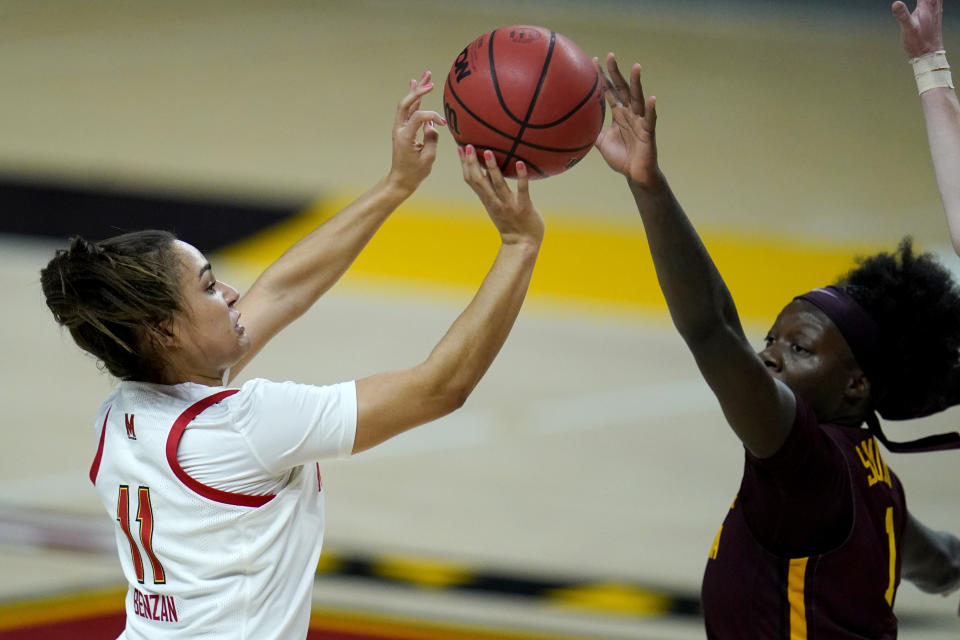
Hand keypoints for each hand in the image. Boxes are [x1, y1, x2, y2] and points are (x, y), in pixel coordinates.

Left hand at [387, 71, 445, 194]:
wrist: (401, 179)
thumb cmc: (414, 172)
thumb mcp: (427, 158)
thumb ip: (431, 138)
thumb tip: (431, 125)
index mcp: (405, 136)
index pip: (418, 116)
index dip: (432, 116)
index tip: (443, 124)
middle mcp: (400, 129)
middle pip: (407, 103)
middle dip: (419, 91)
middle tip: (431, 83)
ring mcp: (400, 128)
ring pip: (407, 104)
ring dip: (417, 89)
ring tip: (426, 75)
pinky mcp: (403, 129)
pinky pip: (408, 109)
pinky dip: (414, 98)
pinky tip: (415, 84)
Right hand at [458, 145, 543, 245]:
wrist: (522, 245)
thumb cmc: (511, 223)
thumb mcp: (496, 206)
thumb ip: (492, 190)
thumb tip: (488, 169)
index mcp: (487, 200)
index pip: (471, 180)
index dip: (465, 164)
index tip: (461, 148)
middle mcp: (494, 202)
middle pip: (479, 181)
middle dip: (472, 163)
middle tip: (468, 146)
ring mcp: (509, 205)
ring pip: (498, 184)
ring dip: (492, 168)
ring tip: (488, 151)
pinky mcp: (524, 207)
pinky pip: (522, 190)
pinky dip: (521, 176)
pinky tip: (521, 162)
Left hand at [593, 53, 662, 190]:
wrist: (635, 174)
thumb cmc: (621, 157)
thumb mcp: (600, 142)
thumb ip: (591, 131)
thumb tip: (574, 126)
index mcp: (618, 113)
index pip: (609, 91)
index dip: (602, 77)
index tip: (593, 61)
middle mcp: (630, 113)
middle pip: (622, 88)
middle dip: (616, 72)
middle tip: (610, 55)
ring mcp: (640, 120)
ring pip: (638, 98)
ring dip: (637, 83)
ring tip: (636, 67)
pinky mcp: (649, 131)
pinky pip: (650, 119)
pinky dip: (651, 109)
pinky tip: (652, 98)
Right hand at [893, 0, 943, 57]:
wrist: (930, 55)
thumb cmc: (919, 43)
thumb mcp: (908, 28)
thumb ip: (902, 15)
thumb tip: (896, 3)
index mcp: (927, 6)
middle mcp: (934, 6)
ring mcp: (936, 10)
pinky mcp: (935, 15)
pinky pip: (937, 0)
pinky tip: (932, 1)